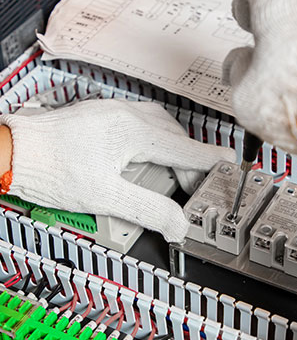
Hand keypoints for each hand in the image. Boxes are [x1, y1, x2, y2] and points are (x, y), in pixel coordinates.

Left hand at [0, 99, 234, 242]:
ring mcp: (113, 114)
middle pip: (176, 137)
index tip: (231, 166)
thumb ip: (150, 210)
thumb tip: (178, 225)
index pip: (185, 148)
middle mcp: (126, 116)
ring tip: (176, 175)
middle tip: (196, 188)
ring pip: (160, 129)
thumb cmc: (51, 170)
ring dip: (174, 151)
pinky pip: (142, 126)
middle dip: (192, 162)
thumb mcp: (106, 197)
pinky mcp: (102, 119)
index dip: (211, 161)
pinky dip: (156, 144)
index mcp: (133, 132)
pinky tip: (148, 160)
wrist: (13, 153)